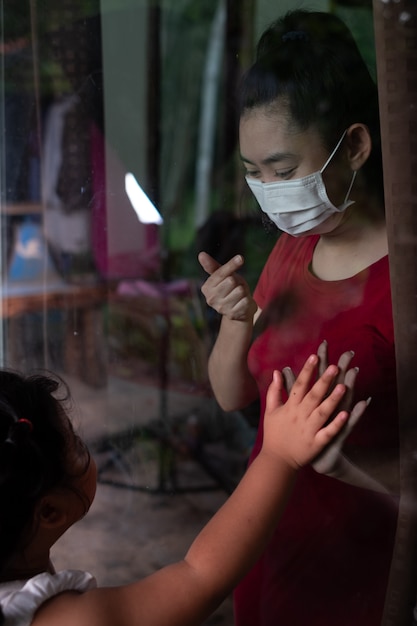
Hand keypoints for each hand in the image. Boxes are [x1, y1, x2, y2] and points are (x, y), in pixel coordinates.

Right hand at [198, 251, 256, 321]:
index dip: (233, 264)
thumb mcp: (223, 275)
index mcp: (206, 288)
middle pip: (231, 281)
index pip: (221, 272)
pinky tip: (242, 304)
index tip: (240, 258)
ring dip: (243, 291)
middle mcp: (211, 299)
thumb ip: (213, 266)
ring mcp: (221, 308)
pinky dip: (247, 300)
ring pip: (240, 290)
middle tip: (235, 287)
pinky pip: (245, 300)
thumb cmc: (231, 288)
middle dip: (237, 282)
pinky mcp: (232, 314)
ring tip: (239, 296)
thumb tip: (201, 254)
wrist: (240, 309)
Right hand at [281, 341, 367, 475]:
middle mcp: (299, 416)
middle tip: (335, 367)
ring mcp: (308, 430)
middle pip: (313, 396)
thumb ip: (274, 390)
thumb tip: (276, 372)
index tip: (314, 356)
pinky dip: (336, 424)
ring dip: (333, 400)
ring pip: (322, 412)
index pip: (299, 385)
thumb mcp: (271, 411)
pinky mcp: (316, 444)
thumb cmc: (274, 434)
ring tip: (344, 387)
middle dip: (323, 381)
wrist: (277, 461)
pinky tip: (346, 414)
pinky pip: (327, 433)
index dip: (307, 370)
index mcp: (290, 407)